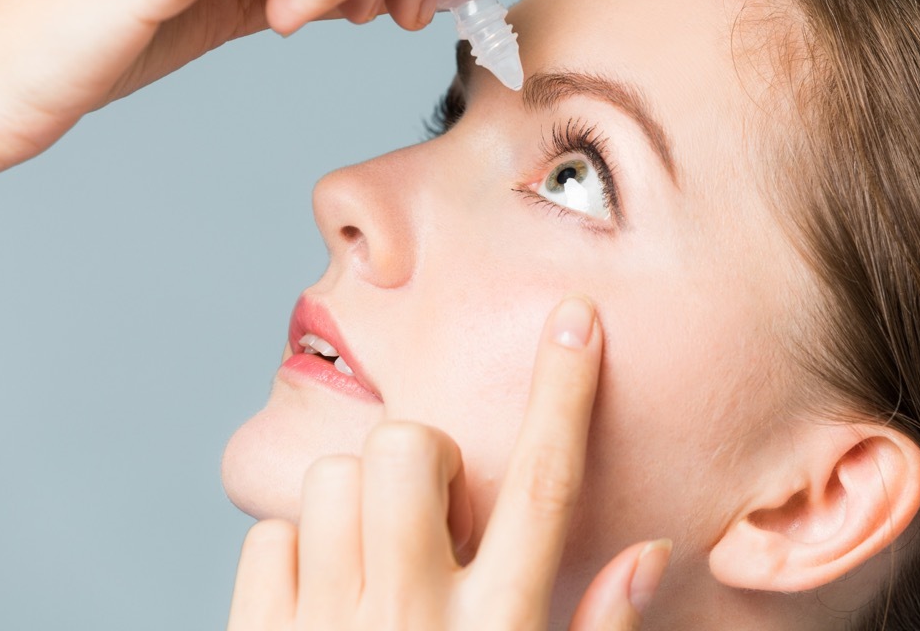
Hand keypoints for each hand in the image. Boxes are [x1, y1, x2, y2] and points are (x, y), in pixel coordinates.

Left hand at [225, 296, 672, 629]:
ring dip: (356, 505)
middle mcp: (413, 620)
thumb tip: (650, 554)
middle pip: (410, 449)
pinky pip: (269, 537)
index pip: (545, 488)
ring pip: (333, 480)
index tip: (574, 321)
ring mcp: (330, 629)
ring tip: (375, 564)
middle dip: (420, 456)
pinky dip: (294, 554)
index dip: (566, 395)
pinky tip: (321, 601)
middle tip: (430, 515)